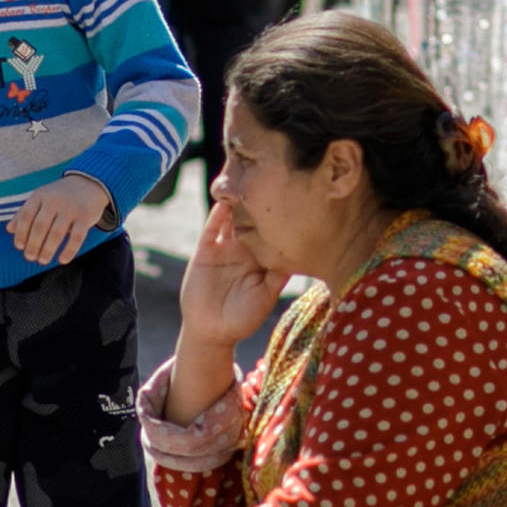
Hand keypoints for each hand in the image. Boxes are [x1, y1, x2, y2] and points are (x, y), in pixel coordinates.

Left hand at [8, 171, 114, 267]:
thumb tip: (9, 229)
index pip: (26, 216)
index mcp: (41, 195)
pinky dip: (69, 250)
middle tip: (30, 257)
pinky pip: (77, 237)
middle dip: (33, 244)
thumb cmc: (59, 195)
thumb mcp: (40, 198)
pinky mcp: (86, 216)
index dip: (21, 233)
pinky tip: (62, 260)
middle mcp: (55, 200)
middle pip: (40, 226)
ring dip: (48, 250)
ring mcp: (71, 208)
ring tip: (42, 260)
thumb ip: (24, 212)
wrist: (89, 183)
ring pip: (57, 233)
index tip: (19, 246)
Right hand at [173, 198, 289, 378]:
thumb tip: (299, 254)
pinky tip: (225, 201)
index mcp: (262, 257)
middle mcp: (245, 248)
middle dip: (261, 200)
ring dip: (238, 201)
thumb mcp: (267, 295)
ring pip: (233, 218)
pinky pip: (212, 227)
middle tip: (273, 177)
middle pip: (253, 218)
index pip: (273, 230)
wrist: (211, 329)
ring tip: (248, 181)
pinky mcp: (206, 249)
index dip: (281, 215)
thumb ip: (279, 275)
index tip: (294, 195)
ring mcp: (225, 246)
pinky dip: (217, 214)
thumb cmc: (243, 318)